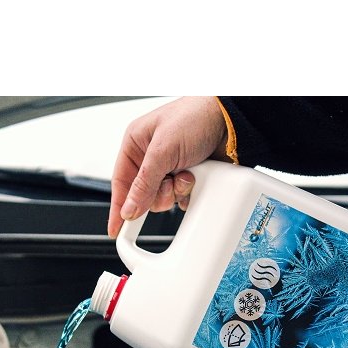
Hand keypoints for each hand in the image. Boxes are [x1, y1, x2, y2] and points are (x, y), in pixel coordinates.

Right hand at [108, 96, 228, 237]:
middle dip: (159, 193)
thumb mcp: (163, 150)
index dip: (118, 207)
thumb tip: (128, 209)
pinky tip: (197, 177)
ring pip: (164, 198)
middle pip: (144, 195)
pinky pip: (182, 197)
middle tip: (170, 182)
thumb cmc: (195, 117)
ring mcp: (171, 167)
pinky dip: (189, 192)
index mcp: (136, 143)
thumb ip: (144, 183)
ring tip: (188, 174)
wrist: (231, 119)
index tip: (116, 230)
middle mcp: (151, 156)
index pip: (121, 182)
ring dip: (177, 191)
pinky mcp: (189, 174)